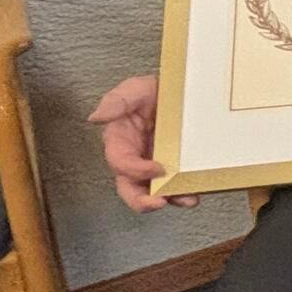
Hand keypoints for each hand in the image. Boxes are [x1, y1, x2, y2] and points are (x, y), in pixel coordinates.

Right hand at [88, 74, 199, 212]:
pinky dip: (184, 192)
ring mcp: (153, 165)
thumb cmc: (150, 92)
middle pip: (130, 188)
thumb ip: (116, 102)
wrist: (178, 90)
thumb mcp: (134, 90)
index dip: (135, 170)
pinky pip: (175, 185)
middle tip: (160, 201)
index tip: (157, 169)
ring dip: (170, 199)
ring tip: (189, 200)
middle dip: (142, 201)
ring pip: (154, 192)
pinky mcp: (172, 166)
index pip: (121, 163)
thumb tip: (96, 117)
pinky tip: (196, 193)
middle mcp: (134, 158)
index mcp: (120, 142)